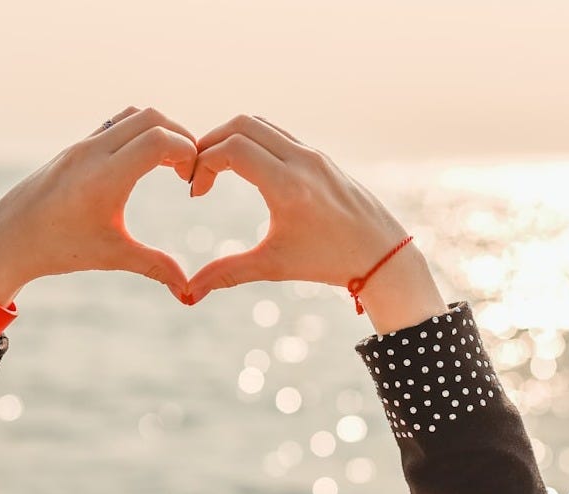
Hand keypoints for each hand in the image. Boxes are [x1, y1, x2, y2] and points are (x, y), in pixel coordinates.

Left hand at [0, 106, 197, 304]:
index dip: (188, 153)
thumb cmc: (57, 249)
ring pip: (133, 114)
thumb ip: (155, 266)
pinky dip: (139, 132)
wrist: (7, 240)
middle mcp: (92, 152)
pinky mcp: (75, 147)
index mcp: (104, 177)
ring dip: (159, 130)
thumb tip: (187, 292)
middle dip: (181, 137)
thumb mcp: (111, 256)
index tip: (190, 183)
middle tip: (187, 171)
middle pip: (153, 118)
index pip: (160, 140)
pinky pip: (116, 123)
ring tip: (169, 164)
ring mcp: (82, 145)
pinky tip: (143, 163)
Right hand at [186, 115, 447, 333]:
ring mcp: (312, 153)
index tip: (195, 193)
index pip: (232, 149)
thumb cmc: (327, 262)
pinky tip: (243, 171)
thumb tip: (187, 295)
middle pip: (241, 125)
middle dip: (209, 144)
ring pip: (259, 123)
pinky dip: (251, 141)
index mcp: (288, 186)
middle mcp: (301, 161)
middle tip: (198, 175)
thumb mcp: (273, 266)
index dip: (202, 164)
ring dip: (230, 139)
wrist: (381, 254)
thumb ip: (226, 273)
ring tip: (216, 171)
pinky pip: (276, 133)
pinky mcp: (318, 155)